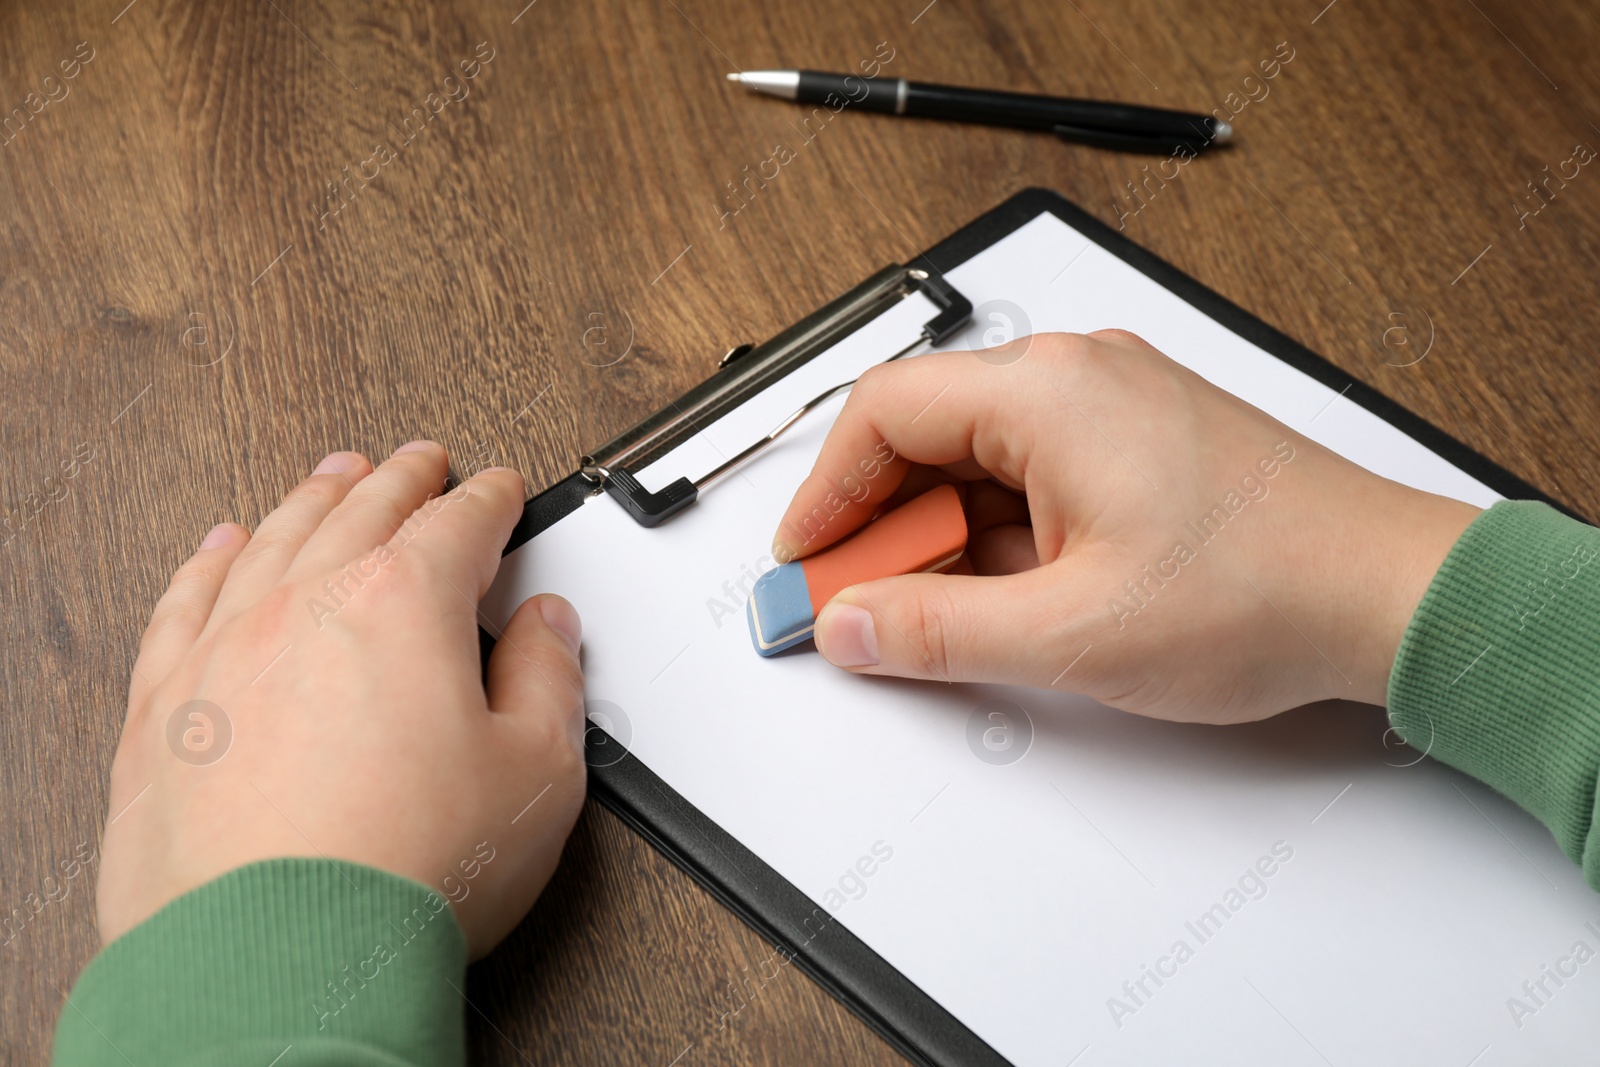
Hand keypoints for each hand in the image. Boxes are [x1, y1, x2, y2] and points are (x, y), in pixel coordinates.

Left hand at [98, 442, 585, 956]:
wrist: (280, 961)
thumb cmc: (404, 872)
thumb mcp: (537, 773)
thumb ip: (550, 679)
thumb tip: (549, 628)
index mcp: (406, 607)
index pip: (460, 524)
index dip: (489, 500)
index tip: (498, 490)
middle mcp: (308, 606)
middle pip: (363, 511)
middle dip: (401, 479)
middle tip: (419, 462)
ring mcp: (226, 650)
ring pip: (274, 539)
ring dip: (312, 498)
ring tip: (332, 478)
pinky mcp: (165, 707)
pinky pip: (184, 602)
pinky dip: (209, 562)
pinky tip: (223, 547)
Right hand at [773, 331, 1478, 721]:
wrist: (1389, 595)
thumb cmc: (1265, 589)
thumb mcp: (1071, 633)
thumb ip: (937, 630)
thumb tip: (851, 624)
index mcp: (1049, 394)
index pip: (882, 413)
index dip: (825, 493)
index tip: (806, 558)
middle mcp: (1080, 377)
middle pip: (927, 432)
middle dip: (882, 523)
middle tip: (863, 603)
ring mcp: (1116, 404)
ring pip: (980, 455)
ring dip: (944, 532)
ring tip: (941, 612)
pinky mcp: (1142, 440)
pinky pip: (1035, 471)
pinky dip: (1000, 529)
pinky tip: (1010, 595)